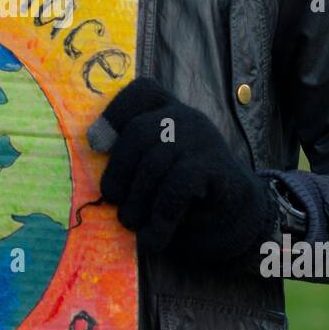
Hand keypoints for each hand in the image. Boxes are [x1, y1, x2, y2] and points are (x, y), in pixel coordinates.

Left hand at [86, 76, 276, 264]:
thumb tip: (100, 156)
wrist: (232, 219)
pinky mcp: (216, 167)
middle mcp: (187, 117)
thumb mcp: (150, 172)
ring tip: (131, 224)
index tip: (97, 144)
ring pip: (156, 163)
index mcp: (168, 111)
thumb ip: (130, 160)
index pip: (143, 92)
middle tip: (114, 202)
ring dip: (137, 201)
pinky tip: (153, 237)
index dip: (115, 113)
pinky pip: (178, 186)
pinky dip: (160, 215)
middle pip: (140, 131)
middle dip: (119, 171)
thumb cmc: (180, 195)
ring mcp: (204, 139)